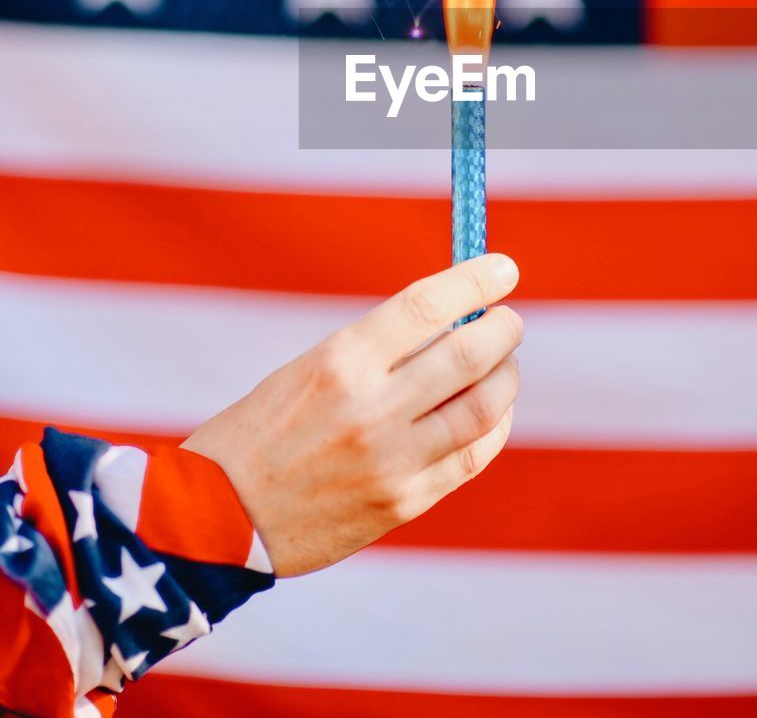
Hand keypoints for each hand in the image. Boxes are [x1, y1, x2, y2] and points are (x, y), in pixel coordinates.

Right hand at [182, 253, 521, 576]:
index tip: (503, 269)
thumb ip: (379, 350)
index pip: (428, 305)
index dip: (476, 281)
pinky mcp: (404, 503)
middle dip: (503, 329)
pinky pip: (472, 458)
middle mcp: (371, 409)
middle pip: (470, 353)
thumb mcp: (310, 369)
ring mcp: (392, 461)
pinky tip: (492, 413)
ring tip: (504, 365)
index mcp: (340, 361)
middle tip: (508, 320)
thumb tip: (455, 319)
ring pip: (485, 408)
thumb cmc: (262, 431)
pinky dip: (494, 427)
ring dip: (506, 377)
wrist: (217, 519)